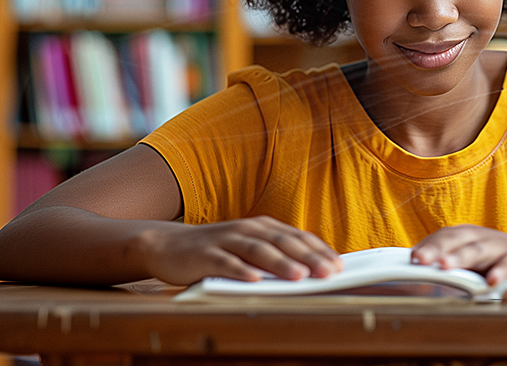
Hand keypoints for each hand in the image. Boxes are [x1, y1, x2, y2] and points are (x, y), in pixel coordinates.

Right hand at [134, 216, 342, 285]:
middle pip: (283, 242)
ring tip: (299, 276)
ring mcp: (226, 240)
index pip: (298, 237)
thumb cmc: (217, 251)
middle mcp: (248, 230)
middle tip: (329, 273)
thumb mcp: (249, 249)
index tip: (340, 266)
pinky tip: (254, 279)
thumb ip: (274, 256)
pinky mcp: (205, 255)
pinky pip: (225, 263)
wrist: (167, 245)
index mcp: (263, 227)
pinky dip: (241, 270)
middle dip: (308, 258)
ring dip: (280, 263)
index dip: (320, 251)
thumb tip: (311, 272)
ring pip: (258, 251)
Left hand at [410, 225, 506, 284]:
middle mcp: (480, 237)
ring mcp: (499, 246)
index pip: (442, 236)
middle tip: (419, 259)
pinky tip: (491, 281)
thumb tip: (416, 276)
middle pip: (455, 239)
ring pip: (478, 249)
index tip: (412, 258)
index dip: (427, 246)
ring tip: (445, 266)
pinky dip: (501, 271)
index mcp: (465, 235)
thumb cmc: (493, 259)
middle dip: (436, 249)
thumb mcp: (469, 257)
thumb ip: (447, 264)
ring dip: (461, 256)